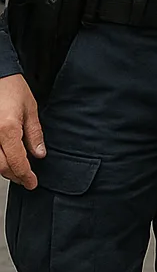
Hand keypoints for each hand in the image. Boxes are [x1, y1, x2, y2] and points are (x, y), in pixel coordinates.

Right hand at [0, 74, 43, 189]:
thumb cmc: (11, 88)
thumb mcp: (30, 110)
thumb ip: (34, 134)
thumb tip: (39, 154)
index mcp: (7, 130)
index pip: (17, 162)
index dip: (25, 176)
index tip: (32, 183)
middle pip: (2, 167)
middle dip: (16, 176)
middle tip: (27, 180)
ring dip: (5, 170)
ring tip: (18, 172)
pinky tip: (6, 159)